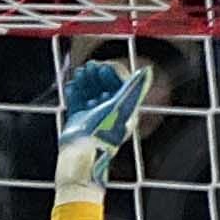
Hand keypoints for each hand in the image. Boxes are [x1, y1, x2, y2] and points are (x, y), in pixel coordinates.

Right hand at [52, 58, 153, 200]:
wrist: (83, 153)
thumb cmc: (104, 132)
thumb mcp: (120, 106)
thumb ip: (133, 87)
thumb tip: (147, 70)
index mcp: (124, 109)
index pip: (121, 85)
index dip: (112, 72)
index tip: (101, 66)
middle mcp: (110, 112)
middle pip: (105, 86)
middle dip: (97, 75)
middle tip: (88, 67)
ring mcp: (94, 115)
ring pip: (90, 92)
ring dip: (85, 81)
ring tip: (79, 73)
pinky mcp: (80, 120)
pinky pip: (77, 101)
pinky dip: (74, 92)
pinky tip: (71, 85)